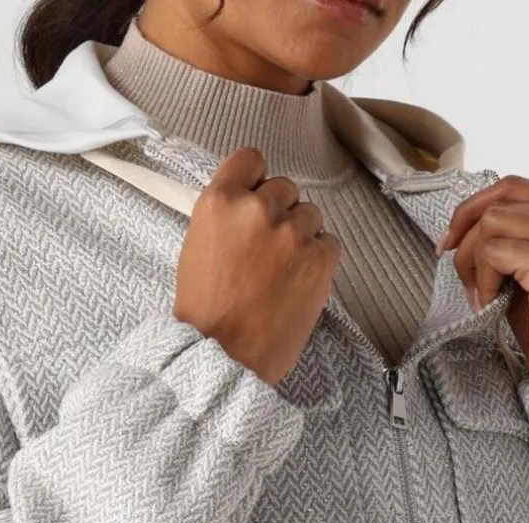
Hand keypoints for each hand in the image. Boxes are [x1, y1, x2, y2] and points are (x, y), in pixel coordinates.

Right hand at [173, 146, 340, 386]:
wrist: (225, 357)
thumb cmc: (206, 312)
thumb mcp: (199, 248)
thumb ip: (226, 218)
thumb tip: (250, 206)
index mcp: (220, 201)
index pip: (251, 160)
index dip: (256, 180)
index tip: (257, 199)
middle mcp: (258, 208)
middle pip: (285, 188)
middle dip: (279, 213)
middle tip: (268, 251)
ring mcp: (292, 232)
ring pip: (310, 215)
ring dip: (301, 237)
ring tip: (283, 272)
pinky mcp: (320, 258)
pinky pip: (329, 243)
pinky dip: (319, 259)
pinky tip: (299, 283)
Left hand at [435, 174, 528, 400]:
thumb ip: (513, 235)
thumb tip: (463, 221)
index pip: (513, 186)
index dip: (471, 209)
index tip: (448, 243)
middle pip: (498, 202)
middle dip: (466, 239)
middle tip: (462, 278)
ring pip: (492, 223)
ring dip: (472, 263)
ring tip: (481, 295)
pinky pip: (494, 252)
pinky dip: (482, 279)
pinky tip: (491, 303)